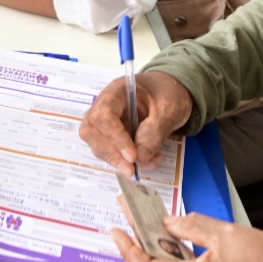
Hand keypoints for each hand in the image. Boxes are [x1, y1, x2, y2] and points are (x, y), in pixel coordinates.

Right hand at [79, 72, 193, 173]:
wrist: (170, 94)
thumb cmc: (168, 95)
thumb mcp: (168, 111)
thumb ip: (154, 133)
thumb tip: (139, 159)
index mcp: (118, 91)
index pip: (104, 115)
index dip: (115, 137)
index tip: (132, 156)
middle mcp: (105, 104)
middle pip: (92, 130)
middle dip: (111, 153)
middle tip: (132, 170)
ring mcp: (105, 119)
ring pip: (97, 143)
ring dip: (117, 160)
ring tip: (146, 164)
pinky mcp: (110, 133)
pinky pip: (109, 149)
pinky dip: (123, 160)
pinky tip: (145, 161)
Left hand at [111, 214, 262, 261]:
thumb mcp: (227, 236)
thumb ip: (193, 226)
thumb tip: (168, 222)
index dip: (128, 248)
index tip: (116, 228)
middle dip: (138, 243)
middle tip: (128, 218)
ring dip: (156, 246)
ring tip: (145, 222)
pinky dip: (175, 253)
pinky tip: (170, 235)